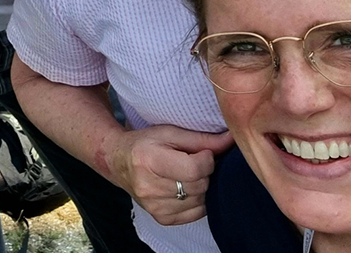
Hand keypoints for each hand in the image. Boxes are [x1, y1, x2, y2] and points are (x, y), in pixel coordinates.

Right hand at [106, 124, 231, 225]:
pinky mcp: (161, 218)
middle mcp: (149, 187)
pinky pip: (196, 213)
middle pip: (199, 185)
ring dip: (201, 187)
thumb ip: (201, 139)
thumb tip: (231, 140)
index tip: (202, 152)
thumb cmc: (145, 143)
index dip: (207, 159)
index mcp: (149, 160)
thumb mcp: (169, 133)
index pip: (195, 169)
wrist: (118, 162)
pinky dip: (197, 201)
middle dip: (204, 173)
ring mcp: (154, 206)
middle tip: (193, 162)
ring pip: (200, 200)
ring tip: (187, 174)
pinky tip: (185, 188)